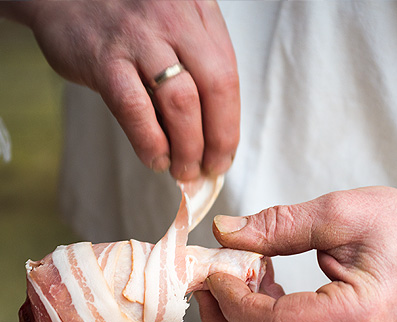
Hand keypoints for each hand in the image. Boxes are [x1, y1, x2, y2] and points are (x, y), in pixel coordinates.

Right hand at [6, 1, 238, 179]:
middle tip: (211, 168)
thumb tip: (212, 131)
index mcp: (199, 13)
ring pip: (181, 102)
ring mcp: (140, 38)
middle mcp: (175, 20)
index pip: (229, 75)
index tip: (225, 152)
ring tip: (184, 169)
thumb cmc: (128, 19)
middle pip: (216, 88)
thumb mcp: (174, 23)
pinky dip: (150, 142)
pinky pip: (136, 109)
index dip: (230, 123)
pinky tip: (155, 158)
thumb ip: (197, 62)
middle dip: (219, 139)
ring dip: (188, 147)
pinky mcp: (105, 58)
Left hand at [195, 181, 396, 321]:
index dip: (235, 301)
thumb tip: (227, 233)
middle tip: (207, 275)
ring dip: (245, 313)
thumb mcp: (342, 212)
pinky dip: (268, 314)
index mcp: (359, 316)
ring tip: (234, 270)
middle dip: (228, 313)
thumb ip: (280, 225)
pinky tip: (262, 280)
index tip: (213, 269)